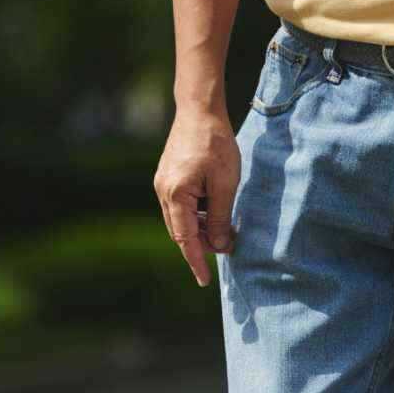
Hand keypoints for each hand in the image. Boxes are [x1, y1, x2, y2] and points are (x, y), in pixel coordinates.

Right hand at [153, 109, 240, 286]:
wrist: (200, 111)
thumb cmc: (216, 145)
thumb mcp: (225, 185)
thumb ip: (220, 218)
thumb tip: (221, 246)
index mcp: (175, 195)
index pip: (185, 239)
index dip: (196, 261)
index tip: (204, 281)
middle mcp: (163, 192)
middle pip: (182, 232)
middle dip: (204, 244)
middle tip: (230, 244)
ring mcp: (164, 185)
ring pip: (182, 221)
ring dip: (203, 230)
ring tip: (227, 229)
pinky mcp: (169, 178)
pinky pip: (183, 207)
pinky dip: (199, 216)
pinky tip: (216, 213)